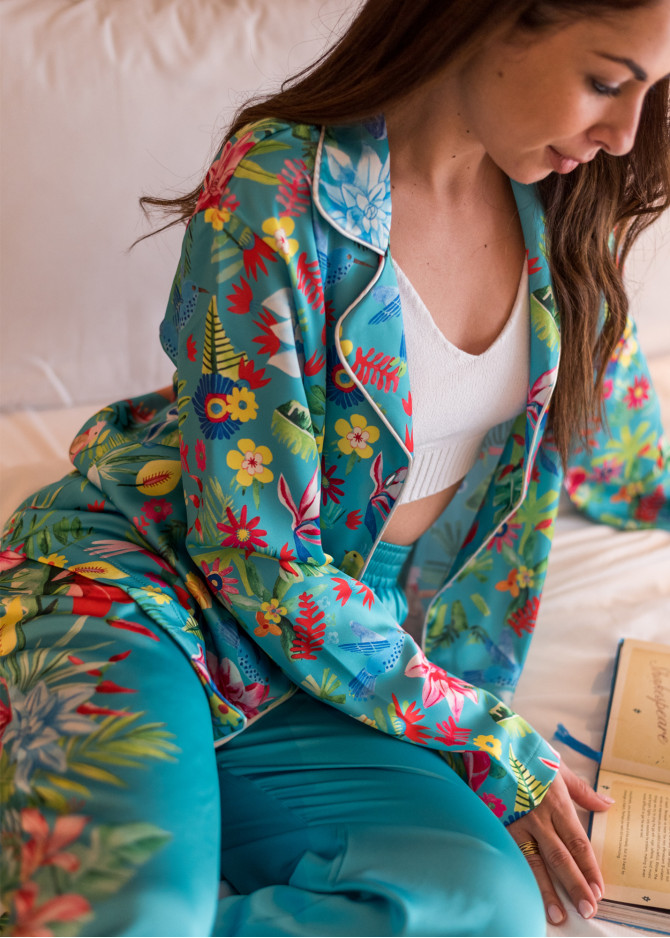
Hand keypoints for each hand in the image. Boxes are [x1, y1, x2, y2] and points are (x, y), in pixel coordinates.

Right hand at [507, 761, 613, 926]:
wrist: (487, 743)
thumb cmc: (525, 753)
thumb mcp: (557, 766)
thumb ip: (582, 790)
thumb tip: (608, 803)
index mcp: (556, 802)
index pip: (577, 841)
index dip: (589, 867)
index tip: (599, 889)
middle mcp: (538, 817)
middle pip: (560, 857)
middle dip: (575, 885)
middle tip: (587, 909)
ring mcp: (515, 822)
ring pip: (534, 862)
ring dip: (547, 890)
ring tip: (557, 915)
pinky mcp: (497, 824)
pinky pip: (511, 854)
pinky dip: (519, 876)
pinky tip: (524, 893)